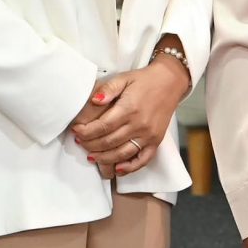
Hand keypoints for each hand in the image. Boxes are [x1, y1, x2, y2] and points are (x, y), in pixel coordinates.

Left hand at [70, 57, 189, 175]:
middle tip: (80, 142)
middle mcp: (139, 124)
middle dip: (90, 145)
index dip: (86, 132)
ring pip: (122, 154)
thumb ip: (107, 88)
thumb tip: (95, 100)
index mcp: (129, 108)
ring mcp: (149, 135)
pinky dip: (130, 167)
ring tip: (92, 156)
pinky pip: (143, 159)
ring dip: (104, 158)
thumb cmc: (144, 80)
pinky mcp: (156, 141)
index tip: (76, 131)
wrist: (170, 82)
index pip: (102, 126)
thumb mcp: (123, 78)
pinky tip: (118, 169)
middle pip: (109, 142)